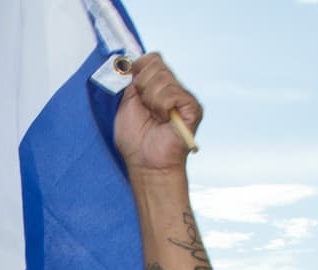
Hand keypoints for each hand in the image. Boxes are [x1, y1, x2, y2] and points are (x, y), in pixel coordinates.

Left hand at [115, 53, 200, 172]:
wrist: (145, 163)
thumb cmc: (135, 140)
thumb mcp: (126, 103)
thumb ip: (131, 81)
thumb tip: (130, 62)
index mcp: (157, 85)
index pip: (151, 58)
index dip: (138, 70)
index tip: (134, 91)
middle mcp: (172, 88)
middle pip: (156, 64)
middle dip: (142, 88)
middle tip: (145, 109)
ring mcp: (183, 96)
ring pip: (162, 78)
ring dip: (150, 100)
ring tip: (154, 117)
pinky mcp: (192, 107)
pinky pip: (172, 93)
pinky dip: (161, 107)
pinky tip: (163, 120)